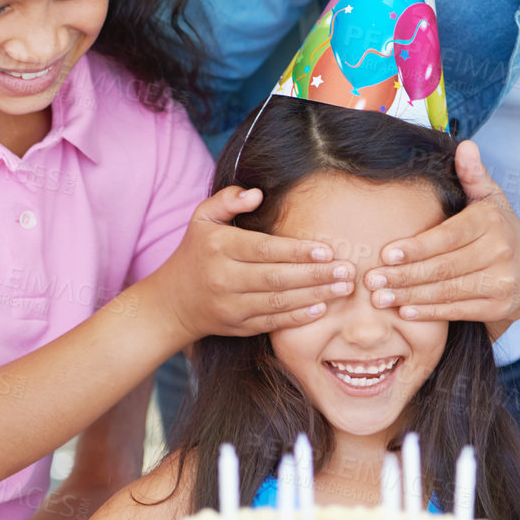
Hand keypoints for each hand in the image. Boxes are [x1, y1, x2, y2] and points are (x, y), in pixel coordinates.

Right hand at [143, 186, 354, 339]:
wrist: (172, 302)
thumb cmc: (196, 253)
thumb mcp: (201, 219)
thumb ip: (227, 200)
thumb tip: (257, 193)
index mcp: (219, 247)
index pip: (264, 249)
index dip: (296, 251)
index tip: (327, 250)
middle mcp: (224, 278)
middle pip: (277, 277)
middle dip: (315, 275)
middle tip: (347, 271)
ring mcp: (231, 305)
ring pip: (278, 301)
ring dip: (315, 296)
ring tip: (343, 289)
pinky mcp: (238, 326)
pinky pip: (272, 322)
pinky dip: (297, 317)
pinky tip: (321, 308)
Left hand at [365, 140, 519, 322]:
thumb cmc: (497, 228)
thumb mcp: (489, 198)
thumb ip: (472, 174)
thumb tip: (465, 145)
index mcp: (490, 221)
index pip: (447, 236)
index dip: (416, 248)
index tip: (385, 254)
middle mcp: (499, 251)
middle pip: (443, 267)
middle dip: (404, 276)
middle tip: (372, 281)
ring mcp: (502, 280)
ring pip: (448, 291)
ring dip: (411, 297)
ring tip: (380, 298)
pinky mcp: (500, 305)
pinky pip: (459, 309)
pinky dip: (430, 312)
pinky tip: (406, 310)